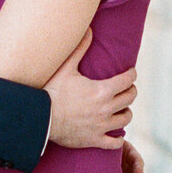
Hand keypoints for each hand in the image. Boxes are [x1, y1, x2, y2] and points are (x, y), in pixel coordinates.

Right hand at [45, 31, 135, 151]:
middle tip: (126, 88)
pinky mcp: (94, 140)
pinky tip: (116, 135)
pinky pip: (115, 142)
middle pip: (130, 98)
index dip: (131, 74)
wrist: (40, 119)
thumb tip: (89, 29)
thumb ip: (80, 49)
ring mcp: (101, 126)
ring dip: (125, 111)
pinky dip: (118, 139)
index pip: (128, 80)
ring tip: (120, 108)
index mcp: (102, 90)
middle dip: (130, 91)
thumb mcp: (66, 68)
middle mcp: (106, 108)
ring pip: (126, 118)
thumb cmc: (52, 92)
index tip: (130, 73)